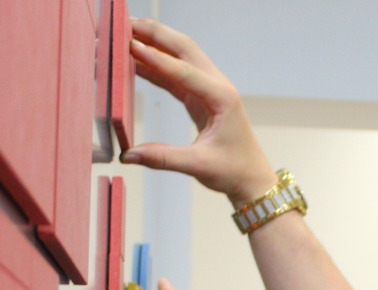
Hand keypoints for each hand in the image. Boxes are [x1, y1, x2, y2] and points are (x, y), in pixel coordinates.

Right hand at [125, 20, 279, 207]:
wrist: (251, 178)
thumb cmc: (233, 170)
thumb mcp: (199, 165)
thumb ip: (164, 158)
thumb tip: (129, 155)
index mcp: (222, 98)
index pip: (185, 72)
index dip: (158, 59)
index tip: (132, 46)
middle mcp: (217, 87)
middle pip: (185, 49)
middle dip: (157, 34)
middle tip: (126, 23)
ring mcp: (209, 90)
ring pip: (180, 57)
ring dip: (155, 44)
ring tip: (126, 33)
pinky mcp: (200, 98)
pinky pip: (176, 76)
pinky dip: (156, 66)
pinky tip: (135, 61)